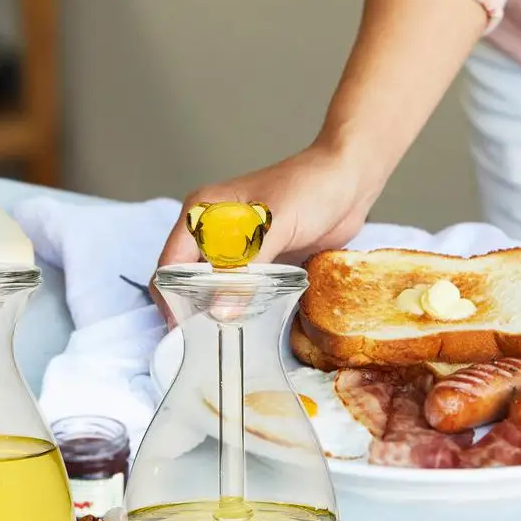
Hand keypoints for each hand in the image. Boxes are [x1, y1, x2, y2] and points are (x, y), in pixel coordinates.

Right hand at [151, 139, 384, 324]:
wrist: (349, 180)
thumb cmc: (309, 187)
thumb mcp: (274, 226)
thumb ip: (246, 267)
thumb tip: (220, 310)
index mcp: (203, 211)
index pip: (172, 261)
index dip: (171, 296)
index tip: (182, 329)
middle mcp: (212, 229)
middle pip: (185, 276)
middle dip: (187, 307)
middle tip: (200, 341)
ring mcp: (234, 246)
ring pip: (210, 285)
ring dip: (213, 310)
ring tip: (220, 339)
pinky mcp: (258, 260)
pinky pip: (238, 288)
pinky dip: (237, 306)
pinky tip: (244, 325)